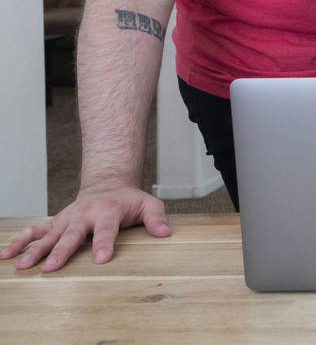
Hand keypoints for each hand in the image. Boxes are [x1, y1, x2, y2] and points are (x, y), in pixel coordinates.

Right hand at [0, 184, 169, 271]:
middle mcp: (84, 215)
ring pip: (49, 235)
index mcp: (107, 211)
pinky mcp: (55, 222)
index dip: (105, 243)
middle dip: (62, 251)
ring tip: (23, 265)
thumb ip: (156, 217)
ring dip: (35, 250)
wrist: (107, 184)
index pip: (107, 229)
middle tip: (51, 267)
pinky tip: (6, 255)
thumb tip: (164, 233)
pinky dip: (20, 241)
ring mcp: (67, 218)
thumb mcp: (148, 203)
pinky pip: (34, 231)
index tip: (101, 259)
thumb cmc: (128, 199)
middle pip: (72, 234)